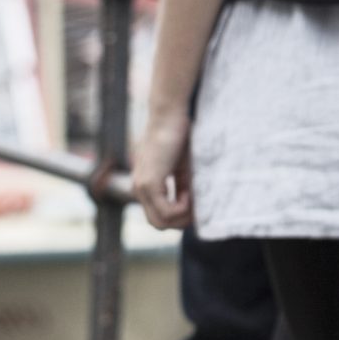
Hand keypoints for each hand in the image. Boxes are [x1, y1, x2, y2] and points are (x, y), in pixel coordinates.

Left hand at [132, 108, 193, 229]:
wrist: (169, 116)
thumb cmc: (179, 135)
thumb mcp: (183, 167)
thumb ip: (183, 186)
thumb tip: (196, 206)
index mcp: (145, 185)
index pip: (159, 215)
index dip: (180, 215)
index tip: (198, 203)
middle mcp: (139, 190)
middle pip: (158, 223)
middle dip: (181, 221)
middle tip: (199, 208)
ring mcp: (142, 188)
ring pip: (160, 221)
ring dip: (182, 216)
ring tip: (196, 200)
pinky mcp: (149, 183)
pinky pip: (166, 211)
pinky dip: (182, 208)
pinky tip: (190, 194)